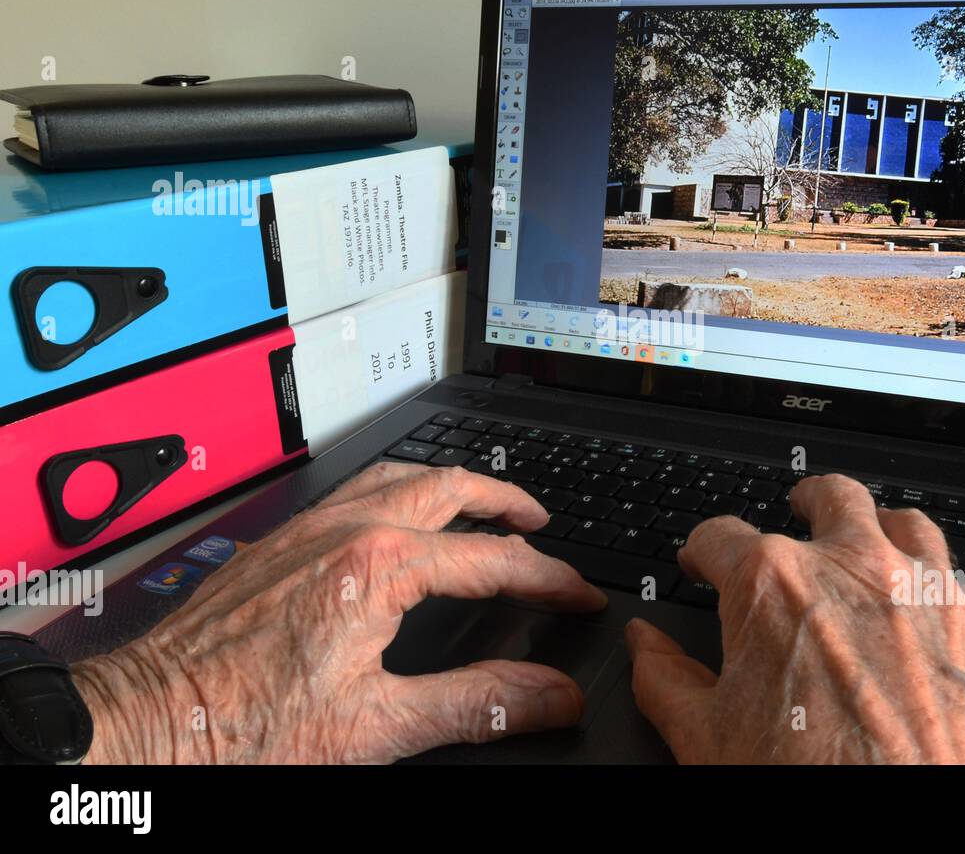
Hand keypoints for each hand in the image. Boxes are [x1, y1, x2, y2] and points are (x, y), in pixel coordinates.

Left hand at [72, 463, 606, 763]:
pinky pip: (352, 490)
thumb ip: (477, 705)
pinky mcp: (278, 542)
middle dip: (505, 502)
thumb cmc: (241, 729)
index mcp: (379, 567)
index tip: (577, 597)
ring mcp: (307, 530)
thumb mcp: (377, 727)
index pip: (491, 560)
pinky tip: (393, 518)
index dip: (548, 579)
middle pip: (449, 488)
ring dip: (449, 485)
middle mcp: (345, 530)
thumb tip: (550, 696)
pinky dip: (396, 491)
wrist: (145, 723)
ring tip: (478, 503)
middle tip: (539, 523)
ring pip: (397, 476)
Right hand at [625, 474, 964, 763]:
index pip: (721, 536)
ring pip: (913, 527)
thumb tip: (648, 650)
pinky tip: (947, 621)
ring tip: (874, 545)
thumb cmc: (813, 791)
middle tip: (799, 510)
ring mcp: (935, 597)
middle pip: (832, 497)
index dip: (704, 551)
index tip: (703, 562)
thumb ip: (666, 682)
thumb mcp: (708, 744)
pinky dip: (962, 601)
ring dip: (887, 531)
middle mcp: (858, 571)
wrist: (914, 838)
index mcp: (776, 585)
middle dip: (808, 501)